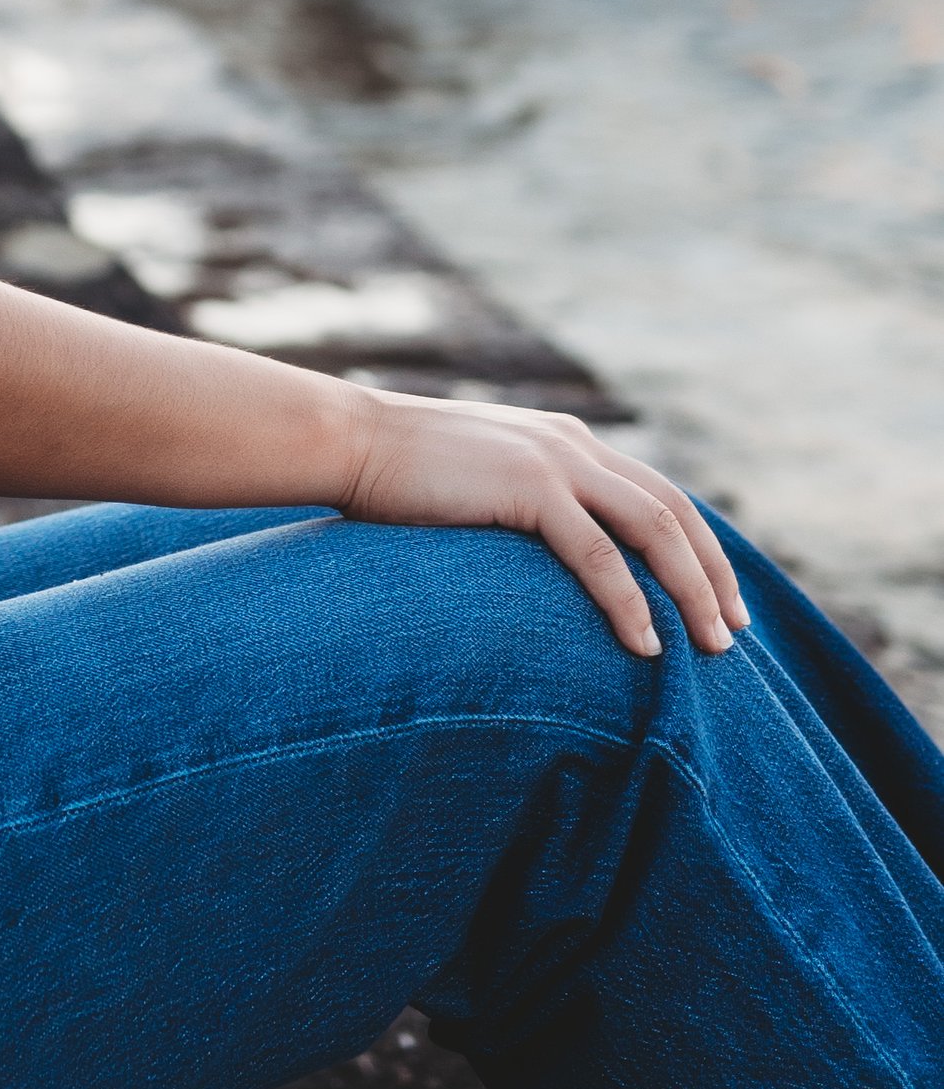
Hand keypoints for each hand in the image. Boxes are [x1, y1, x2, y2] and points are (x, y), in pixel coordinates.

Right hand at [338, 389, 749, 658]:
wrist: (352, 442)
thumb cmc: (404, 476)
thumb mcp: (484, 482)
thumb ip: (527, 506)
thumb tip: (553, 566)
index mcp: (567, 441)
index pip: (658, 495)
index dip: (700, 549)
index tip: (721, 602)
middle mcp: (573, 444)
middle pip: (674, 512)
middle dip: (713, 575)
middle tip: (736, 634)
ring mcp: (554, 461)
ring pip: (654, 529)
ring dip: (691, 591)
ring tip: (712, 647)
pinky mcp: (529, 487)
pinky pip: (598, 555)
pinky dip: (629, 602)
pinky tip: (646, 645)